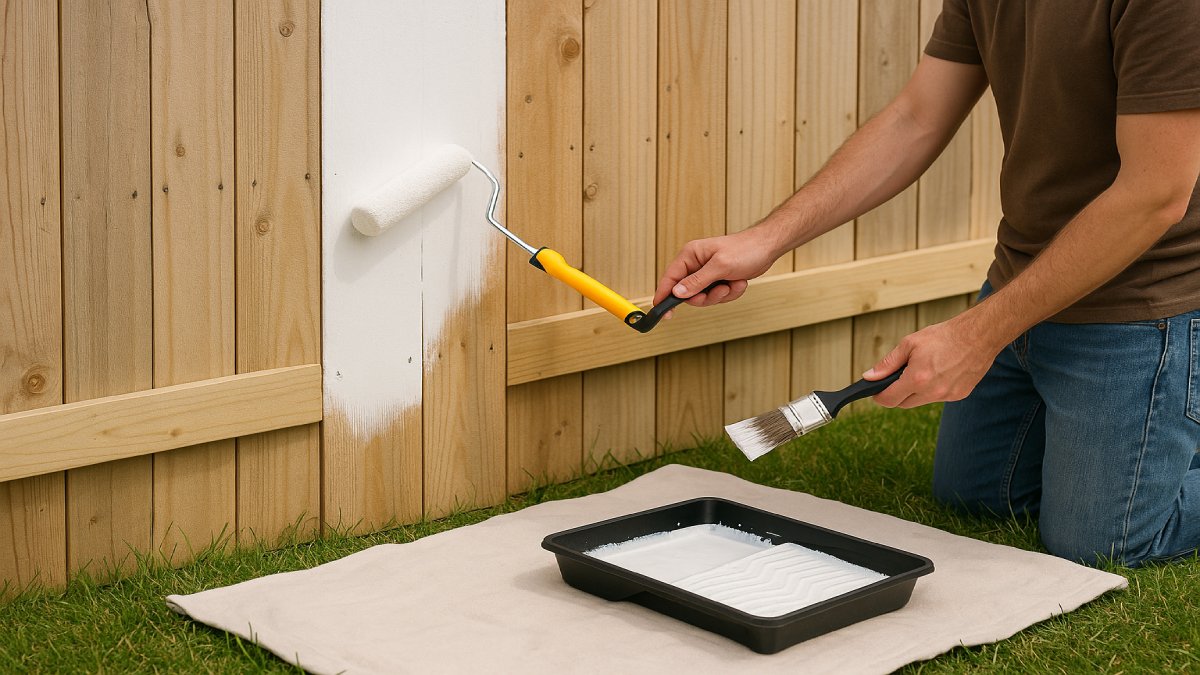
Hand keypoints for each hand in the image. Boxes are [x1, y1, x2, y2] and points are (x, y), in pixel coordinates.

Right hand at [653, 228, 781, 306]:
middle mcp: (695, 264)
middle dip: (705, 297)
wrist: (766, 248)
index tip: (661, 312)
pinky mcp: (718, 280)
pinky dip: (730, 293)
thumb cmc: (745, 249)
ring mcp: (707, 273)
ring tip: (733, 284)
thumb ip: (697, 281)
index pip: (670, 278)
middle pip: (687, 293)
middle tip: (720, 291)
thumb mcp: (719, 266)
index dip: (664, 295)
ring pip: (704, 297)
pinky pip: (717, 297)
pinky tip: (739, 282)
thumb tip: (676, 293)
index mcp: (690, 255)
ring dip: (721, 295)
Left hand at [864, 316, 1001, 407]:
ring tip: (922, 370)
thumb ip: (888, 363)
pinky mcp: (959, 395)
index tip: (875, 392)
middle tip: (898, 378)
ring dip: (916, 391)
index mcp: (917, 379)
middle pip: (904, 403)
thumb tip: (869, 377)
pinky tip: (938, 373)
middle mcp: (933, 392)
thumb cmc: (943, 336)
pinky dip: (933, 389)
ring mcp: (948, 396)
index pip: (889, 400)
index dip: (879, 396)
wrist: (978, 335)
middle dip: (897, 393)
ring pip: (921, 401)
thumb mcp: (909, 344)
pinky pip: (938, 397)